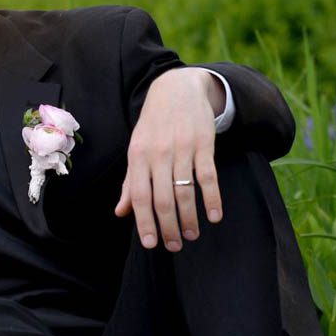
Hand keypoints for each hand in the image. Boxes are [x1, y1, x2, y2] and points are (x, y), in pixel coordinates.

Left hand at [115, 68, 224, 251]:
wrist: (177, 89)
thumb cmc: (153, 126)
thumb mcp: (136, 150)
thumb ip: (130, 182)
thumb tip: (121, 212)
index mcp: (137, 156)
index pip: (139, 196)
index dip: (144, 222)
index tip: (151, 244)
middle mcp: (158, 153)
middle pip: (163, 198)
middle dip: (169, 226)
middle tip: (174, 246)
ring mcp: (182, 148)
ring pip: (185, 191)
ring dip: (190, 218)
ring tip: (191, 235)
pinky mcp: (204, 143)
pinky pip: (209, 176)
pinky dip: (212, 199)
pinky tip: (215, 216)